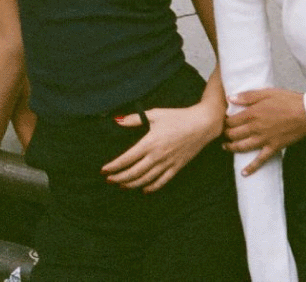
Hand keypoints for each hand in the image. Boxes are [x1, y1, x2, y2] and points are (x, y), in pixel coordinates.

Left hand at [101, 103, 223, 193]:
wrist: (202, 124)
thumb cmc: (178, 117)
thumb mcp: (155, 114)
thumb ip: (134, 119)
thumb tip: (117, 120)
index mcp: (150, 143)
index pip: (127, 159)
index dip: (114, 166)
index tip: (104, 170)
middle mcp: (157, 156)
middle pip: (134, 173)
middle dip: (119, 178)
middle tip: (109, 180)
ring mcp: (168, 163)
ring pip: (146, 180)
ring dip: (132, 184)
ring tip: (121, 185)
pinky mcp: (177, 167)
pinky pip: (162, 182)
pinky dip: (151, 187)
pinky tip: (144, 190)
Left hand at [224, 88, 305, 175]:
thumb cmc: (288, 100)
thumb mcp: (266, 92)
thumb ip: (247, 96)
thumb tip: (230, 98)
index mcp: (252, 113)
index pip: (232, 120)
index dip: (225, 121)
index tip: (224, 120)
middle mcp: (256, 128)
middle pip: (234, 134)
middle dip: (226, 134)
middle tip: (223, 132)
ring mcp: (264, 139)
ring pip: (243, 147)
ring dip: (232, 148)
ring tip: (225, 147)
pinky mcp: (274, 147)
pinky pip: (260, 160)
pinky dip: (252, 168)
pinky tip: (244, 173)